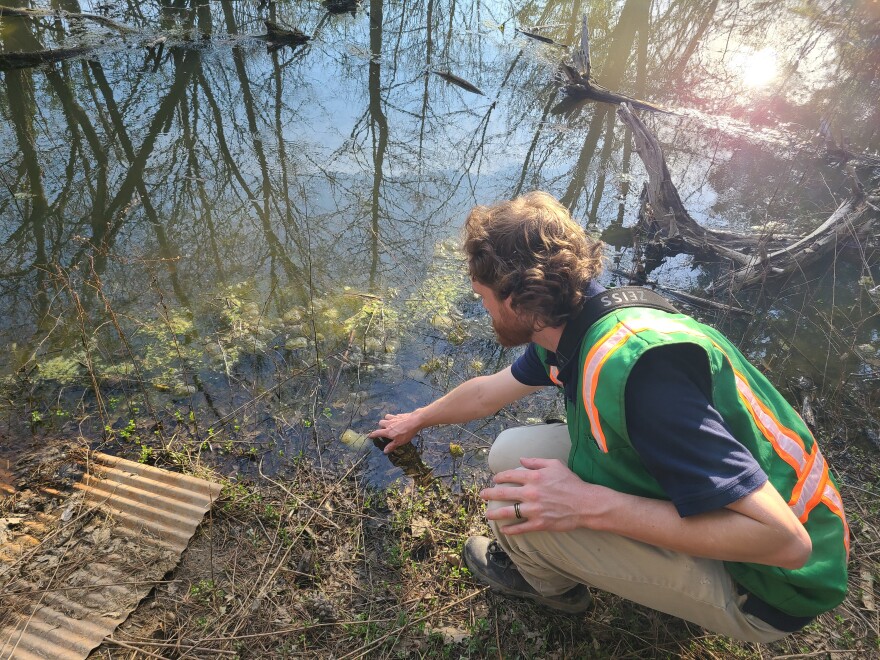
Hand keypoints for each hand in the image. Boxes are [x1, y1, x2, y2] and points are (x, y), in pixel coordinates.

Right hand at [368, 410, 423, 453]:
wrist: (415, 421)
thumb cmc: (407, 433)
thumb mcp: (399, 442)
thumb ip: (391, 446)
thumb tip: (384, 451)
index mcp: (388, 431)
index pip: (377, 433)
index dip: (373, 434)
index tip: (369, 436)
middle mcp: (389, 424)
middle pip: (380, 423)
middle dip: (381, 426)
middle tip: (384, 430)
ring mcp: (394, 418)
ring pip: (386, 417)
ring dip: (386, 420)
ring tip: (390, 424)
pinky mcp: (399, 415)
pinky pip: (393, 415)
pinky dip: (393, 418)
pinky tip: (398, 420)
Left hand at [481, 457, 604, 534]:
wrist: (585, 503)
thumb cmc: (571, 482)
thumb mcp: (555, 465)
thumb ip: (536, 462)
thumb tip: (521, 460)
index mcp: (534, 477)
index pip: (510, 475)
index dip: (500, 477)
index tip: (495, 479)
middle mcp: (531, 493)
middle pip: (504, 493)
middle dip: (491, 494)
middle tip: (483, 495)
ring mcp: (534, 509)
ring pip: (508, 512)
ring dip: (495, 514)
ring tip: (488, 515)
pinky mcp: (539, 523)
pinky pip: (521, 527)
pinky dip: (511, 529)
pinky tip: (504, 530)